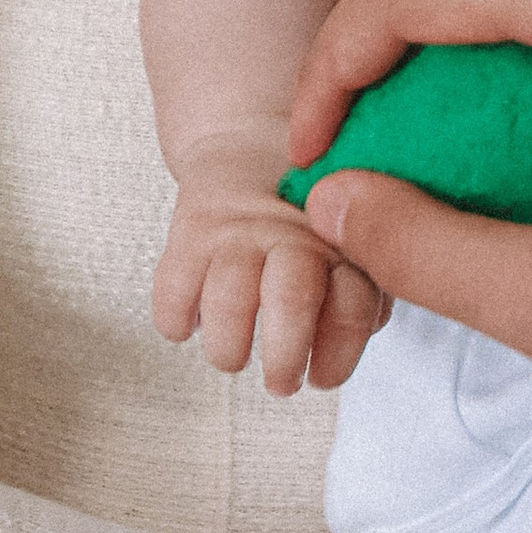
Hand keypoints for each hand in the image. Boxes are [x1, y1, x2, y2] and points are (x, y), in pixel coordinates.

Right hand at [150, 132, 389, 394]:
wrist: (252, 150)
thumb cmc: (309, 225)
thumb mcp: (349, 255)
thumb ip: (358, 301)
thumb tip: (333, 358)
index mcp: (345, 246)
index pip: (351, 307)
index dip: (337, 354)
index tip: (320, 377)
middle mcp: (295, 234)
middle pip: (291, 300)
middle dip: (283, 358)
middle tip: (280, 382)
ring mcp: (242, 230)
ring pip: (228, 302)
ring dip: (229, 347)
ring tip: (235, 356)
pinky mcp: (192, 226)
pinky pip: (173, 291)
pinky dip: (177, 320)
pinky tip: (192, 321)